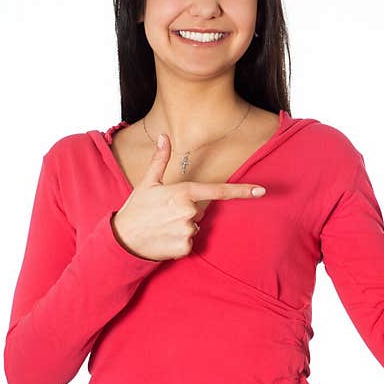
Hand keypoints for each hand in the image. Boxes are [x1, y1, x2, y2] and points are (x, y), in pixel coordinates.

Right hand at [111, 133, 266, 260]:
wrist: (122, 239)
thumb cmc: (136, 209)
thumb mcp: (148, 182)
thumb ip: (161, 160)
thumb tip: (164, 136)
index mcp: (183, 192)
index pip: (218, 191)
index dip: (242, 191)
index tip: (261, 191)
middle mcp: (189, 211)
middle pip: (200, 211)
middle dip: (187, 212)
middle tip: (165, 213)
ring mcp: (187, 230)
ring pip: (195, 227)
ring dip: (182, 227)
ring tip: (162, 226)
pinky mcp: (185, 247)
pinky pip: (190, 243)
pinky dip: (179, 242)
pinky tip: (164, 238)